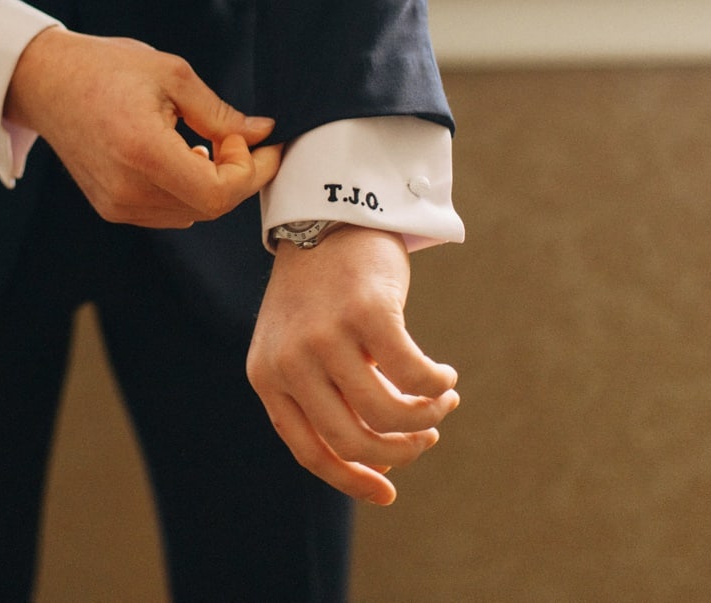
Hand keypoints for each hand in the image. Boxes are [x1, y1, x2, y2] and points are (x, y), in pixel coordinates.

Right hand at [4, 29, 281, 227]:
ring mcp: (116, 204)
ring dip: (211, 184)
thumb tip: (262, 133)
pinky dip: (186, 190)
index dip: (251, 172)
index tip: (259, 143)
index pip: (218, 193)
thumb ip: (219, 113)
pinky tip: (180, 156)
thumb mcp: (171, 75)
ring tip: (205, 143)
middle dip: (236, 176)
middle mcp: (127, 188)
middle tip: (237, 138)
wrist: (45, 82)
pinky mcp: (110, 208)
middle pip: (208, 207)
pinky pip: (166, 212)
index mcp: (143, 151)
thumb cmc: (104, 68)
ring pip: (190, 213)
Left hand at [247, 226, 458, 503]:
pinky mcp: (366, 313)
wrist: (328, 217)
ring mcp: (325, 336)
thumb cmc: (321, 295)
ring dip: (425, 418)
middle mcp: (289, 360)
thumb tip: (380, 465)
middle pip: (352, 440)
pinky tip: (444, 377)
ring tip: (440, 402)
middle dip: (400, 452)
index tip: (390, 493)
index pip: (310, 451)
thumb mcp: (302, 348)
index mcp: (267, 376)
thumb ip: (324, 400)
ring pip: (387, 414)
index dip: (353, 481)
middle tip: (426, 436)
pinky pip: (413, 375)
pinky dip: (436, 384)